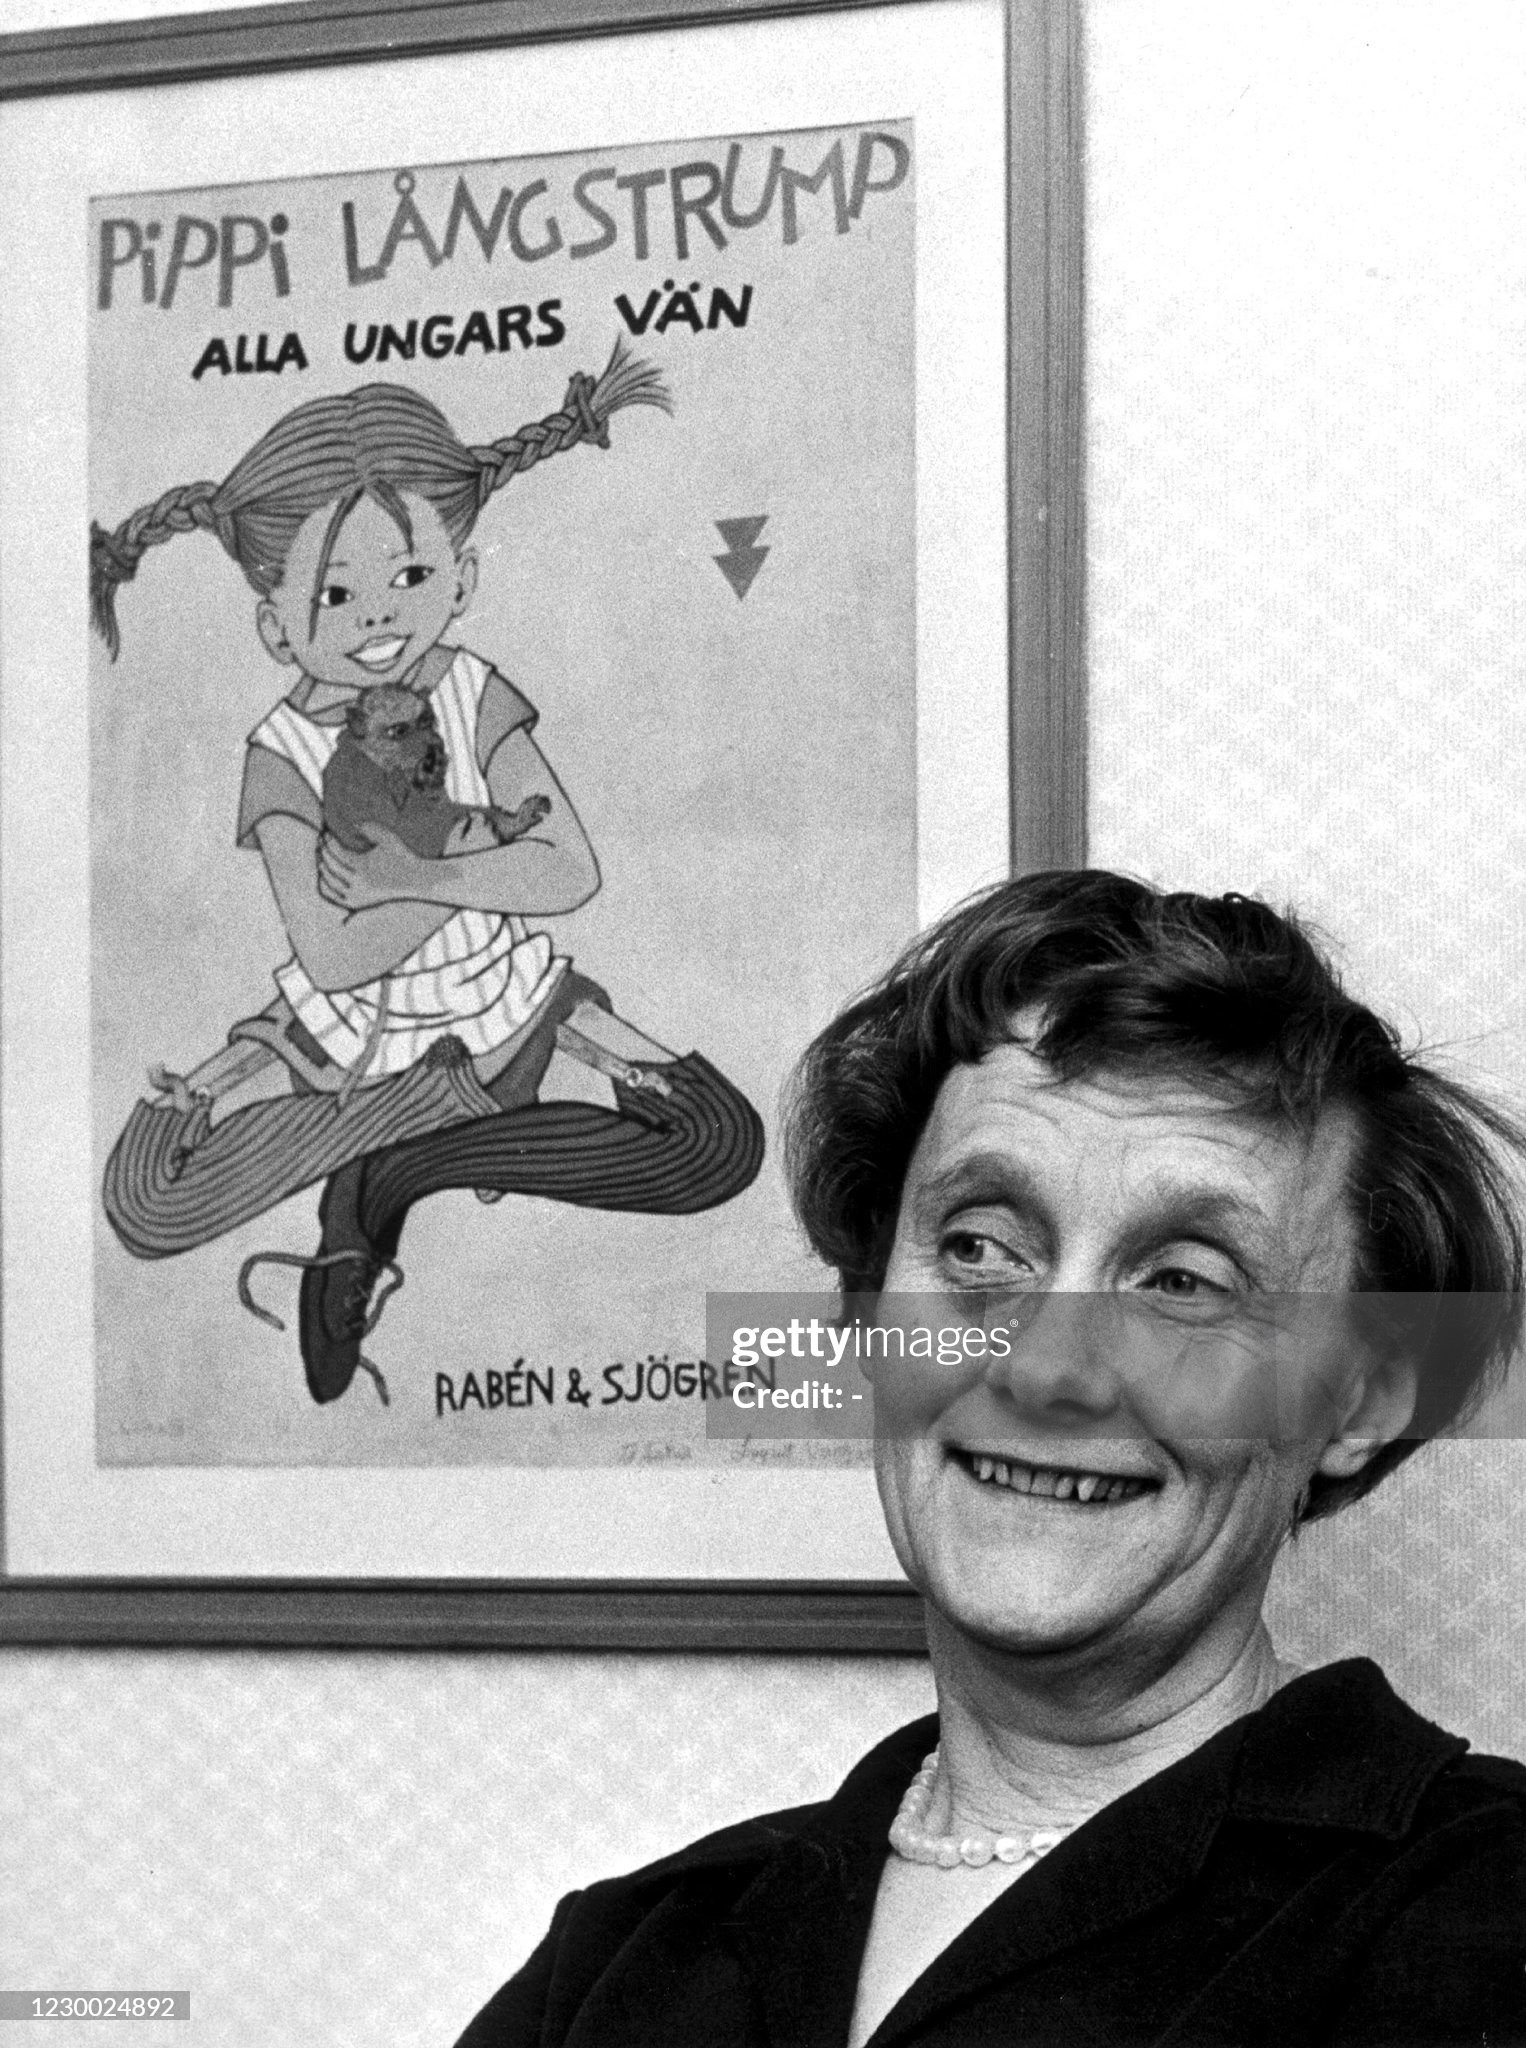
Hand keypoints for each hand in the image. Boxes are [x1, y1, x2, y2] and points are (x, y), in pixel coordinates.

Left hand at [318, 825, 432, 910]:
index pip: (337, 853)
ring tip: (321, 857)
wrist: (415, 880)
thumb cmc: (400, 856)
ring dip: (323, 868)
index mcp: (363, 867)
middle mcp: (357, 883)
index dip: (329, 842)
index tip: (326, 833)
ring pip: (330, 882)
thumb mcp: (387, 837)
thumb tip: (352, 825)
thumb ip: (369, 827)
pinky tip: (323, 877)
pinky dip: (326, 888)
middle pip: (331, 866)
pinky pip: (334, 897)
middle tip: (321, 842)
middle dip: (323, 852)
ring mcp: (356, 895)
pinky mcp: (358, 903)